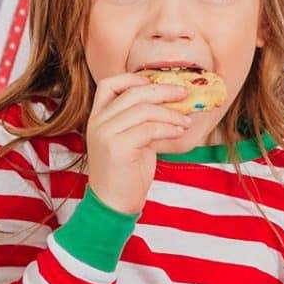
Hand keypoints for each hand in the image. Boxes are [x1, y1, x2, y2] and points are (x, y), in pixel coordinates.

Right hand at [85, 73, 189, 214]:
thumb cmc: (126, 173)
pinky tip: (179, 132)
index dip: (134, 79)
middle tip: (184, 94)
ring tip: (186, 121)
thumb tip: (172, 102)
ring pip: (144, 110)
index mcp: (98, 117)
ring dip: (170, 113)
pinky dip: (168, 128)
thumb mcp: (132, 140)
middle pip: (133, 93)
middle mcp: (98, 122)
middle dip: (162, 91)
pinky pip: (149, 129)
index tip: (159, 83)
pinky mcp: (117, 147)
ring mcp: (105, 134)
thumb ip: (142, 121)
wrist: (113, 204)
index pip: (110, 84)